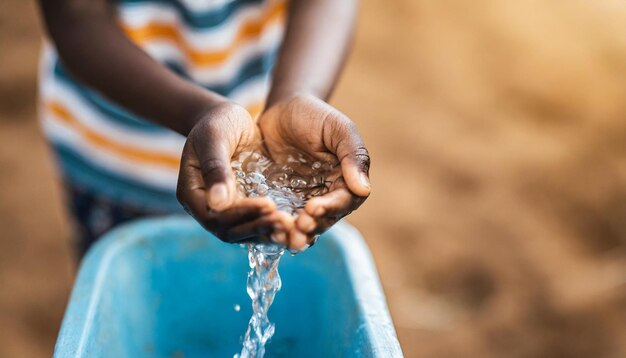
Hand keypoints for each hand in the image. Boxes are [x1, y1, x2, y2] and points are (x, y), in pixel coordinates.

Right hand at [177, 102, 293, 242]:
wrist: (228, 119)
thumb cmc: (217, 123)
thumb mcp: (214, 138)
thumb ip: (216, 168)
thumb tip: (218, 202)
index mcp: (191, 193)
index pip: (214, 217)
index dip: (241, 214)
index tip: (268, 203)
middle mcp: (207, 207)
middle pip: (230, 231)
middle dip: (257, 227)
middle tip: (285, 221)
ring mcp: (226, 210)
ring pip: (245, 232)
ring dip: (268, 231)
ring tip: (292, 224)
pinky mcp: (244, 207)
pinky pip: (257, 223)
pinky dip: (273, 227)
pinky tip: (293, 223)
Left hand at [258, 94, 370, 249]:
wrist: (280, 110)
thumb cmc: (313, 115)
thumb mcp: (337, 128)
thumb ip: (353, 154)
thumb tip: (363, 189)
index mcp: (346, 178)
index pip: (345, 200)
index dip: (331, 208)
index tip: (313, 209)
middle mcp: (328, 193)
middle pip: (326, 218)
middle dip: (314, 225)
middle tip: (298, 227)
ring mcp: (305, 199)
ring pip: (307, 224)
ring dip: (298, 234)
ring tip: (287, 237)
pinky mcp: (284, 201)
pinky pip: (284, 218)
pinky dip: (280, 228)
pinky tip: (270, 231)